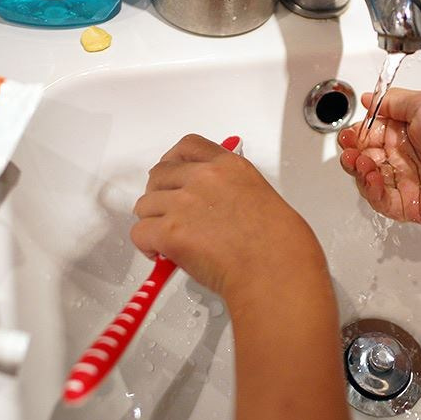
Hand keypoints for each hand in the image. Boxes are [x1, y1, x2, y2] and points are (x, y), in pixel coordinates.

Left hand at [131, 134, 328, 306]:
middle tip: (167, 214)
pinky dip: (146, 245)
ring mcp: (184, 203)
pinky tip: (161, 255)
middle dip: (159, 194)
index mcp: (230, 167)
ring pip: (145, 205)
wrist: (274, 272)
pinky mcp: (170, 231)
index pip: (188, 147)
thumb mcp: (261, 199)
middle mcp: (204, 178)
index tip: (173, 172)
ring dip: (153, 221)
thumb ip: (231, 192)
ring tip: (167, 240)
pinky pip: (140, 233)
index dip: (174, 161)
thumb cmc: (280, 247)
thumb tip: (212, 208)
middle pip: (159, 174)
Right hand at [338, 89, 420, 223]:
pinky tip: (373, 177)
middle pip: (363, 156)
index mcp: (405, 131)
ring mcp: (405, 181)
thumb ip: (392, 101)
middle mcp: (404, 156)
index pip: (368, 133)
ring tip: (363, 162)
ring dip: (358, 170)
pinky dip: (370, 190)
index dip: (355, 133)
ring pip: (367, 179)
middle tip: (351, 149)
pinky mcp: (408, 204)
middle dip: (351, 152)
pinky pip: (379, 200)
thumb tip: (369, 97)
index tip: (350, 133)